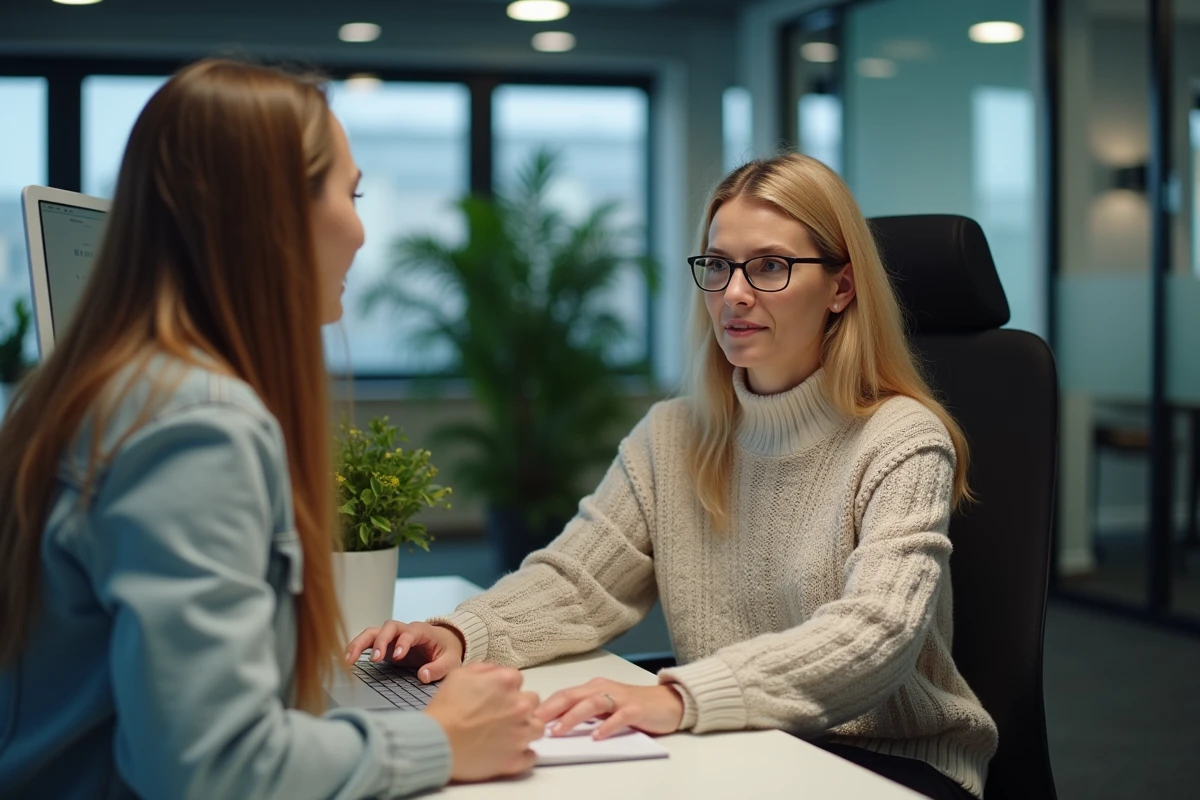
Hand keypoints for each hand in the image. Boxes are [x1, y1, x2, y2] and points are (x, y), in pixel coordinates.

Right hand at [344, 620, 464, 682]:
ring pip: (373, 632)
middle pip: (388, 627)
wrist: (444, 642)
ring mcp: (393, 636)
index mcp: (422, 631)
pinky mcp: (385, 644)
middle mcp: (405, 630)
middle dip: (380, 641)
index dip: (403, 642)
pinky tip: (348, 661)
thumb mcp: (451, 660)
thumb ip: (439, 668)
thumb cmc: (447, 650)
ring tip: (350, 660)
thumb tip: (423, 676)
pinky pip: (368, 641)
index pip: (410, 633)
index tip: (398, 656)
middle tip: (374, 659)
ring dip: (361, 643)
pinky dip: (357, 648)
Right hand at [424, 662, 542, 782]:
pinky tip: (508, 751)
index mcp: (507, 682)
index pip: (518, 680)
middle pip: (532, 702)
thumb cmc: (445, 710)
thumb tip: (497, 672)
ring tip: (505, 734)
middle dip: (518, 707)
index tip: (495, 697)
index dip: (506, 688)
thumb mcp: (459, 675)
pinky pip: (531, 756)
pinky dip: (522, 754)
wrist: (436, 741)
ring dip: (525, 729)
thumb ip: (485, 668)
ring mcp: (520, 734)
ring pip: (537, 728)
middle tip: (499, 715)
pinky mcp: (515, 759)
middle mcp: (520, 706)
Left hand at [535, 678, 683, 740]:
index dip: (544, 706)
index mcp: (592, 688)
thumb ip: (584, 712)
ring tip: (559, 731)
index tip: (525, 718)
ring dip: (573, 717)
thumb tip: (554, 726)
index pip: (563, 694)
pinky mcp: (635, 709)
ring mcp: (619, 698)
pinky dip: (606, 726)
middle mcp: (603, 689)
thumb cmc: (634, 706)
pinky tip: (596, 736)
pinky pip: (618, 717)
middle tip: (533, 723)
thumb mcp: (605, 707)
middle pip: (572, 696)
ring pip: (591, 704)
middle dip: (550, 709)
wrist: (669, 702)